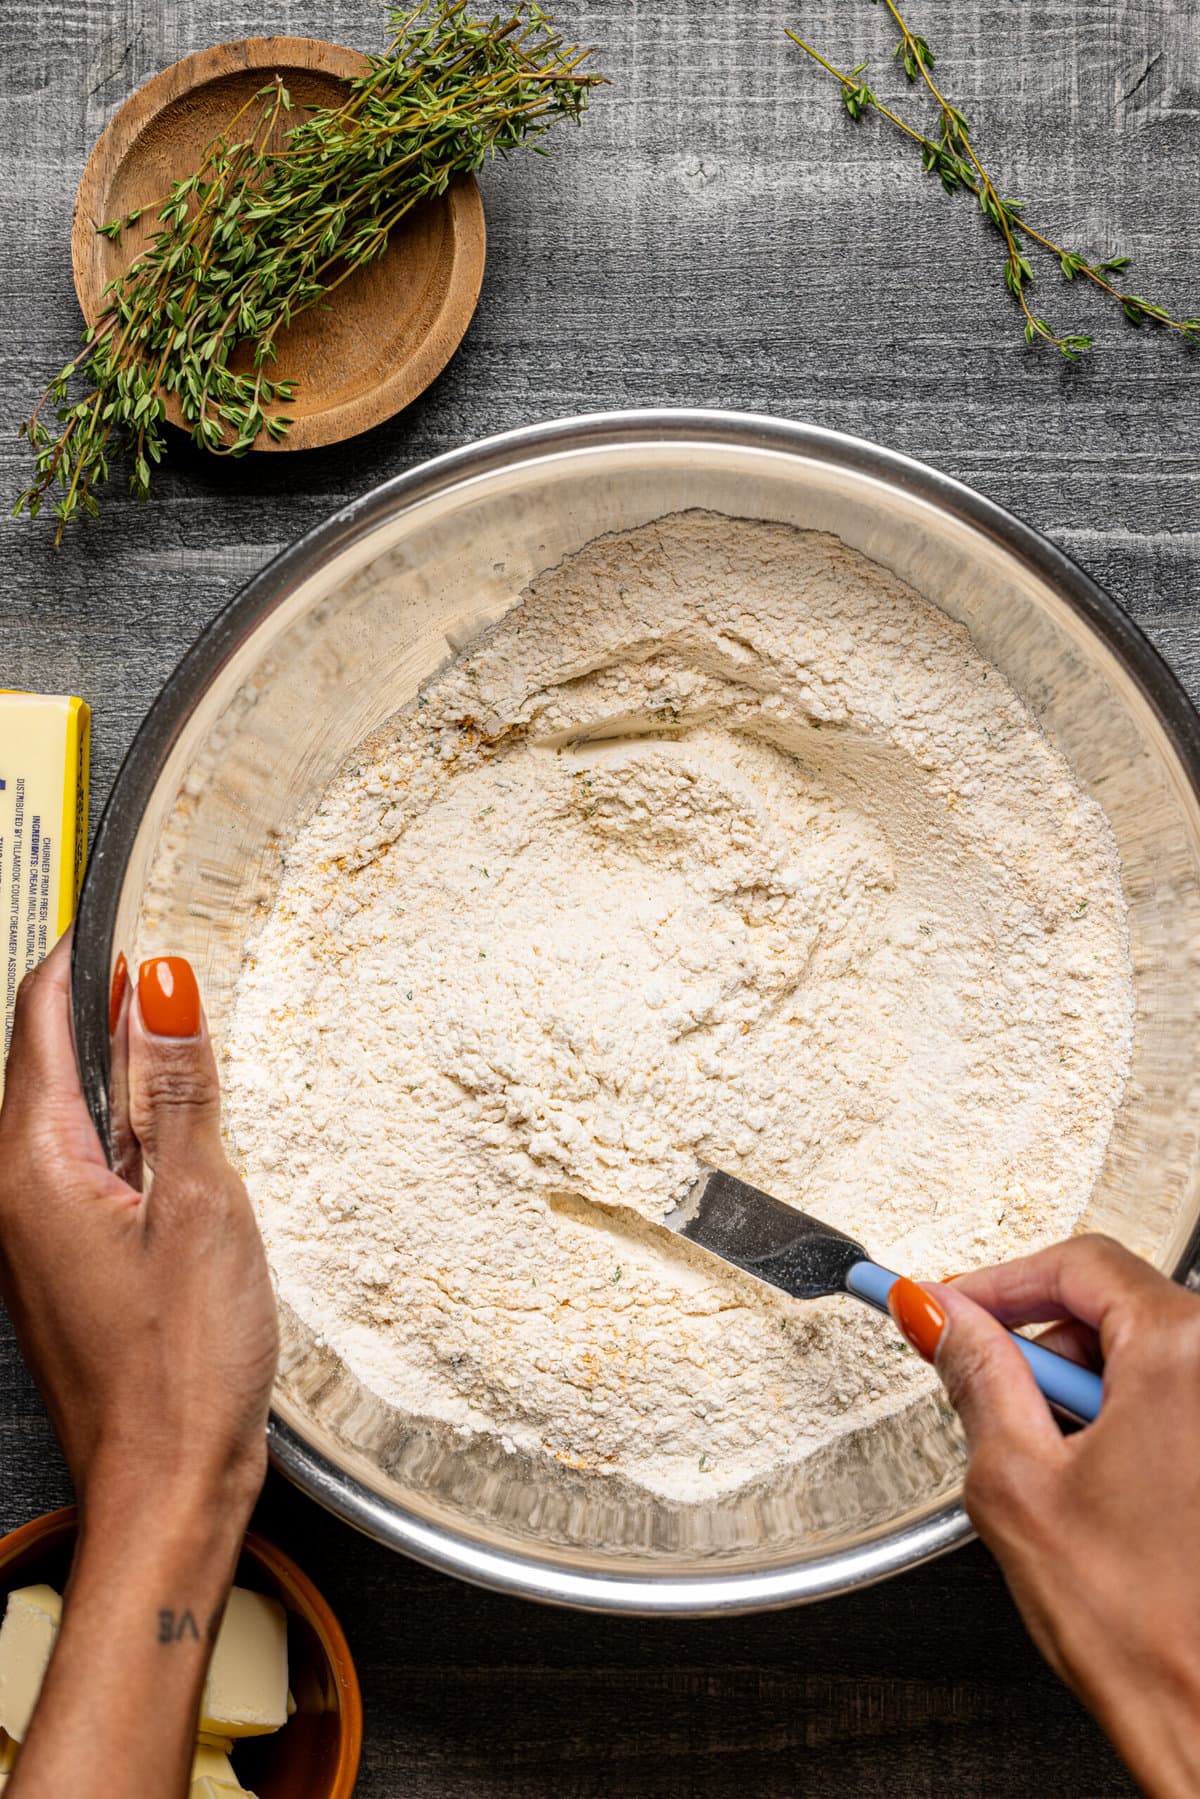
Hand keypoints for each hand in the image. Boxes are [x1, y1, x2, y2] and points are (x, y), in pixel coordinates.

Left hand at [0, 934, 278, 1798]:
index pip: (36, 1026)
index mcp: (35, 1169)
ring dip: (115, 1070)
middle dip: (96, 1008)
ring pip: (66, 1119)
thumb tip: (160, 986)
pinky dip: (125, 1131)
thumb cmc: (183, 1366)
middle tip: (157, 969)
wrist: (167, 1487)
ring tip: (174, 1038)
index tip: (115, 919)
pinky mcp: (67, 1268)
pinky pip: (84, 1168)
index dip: (76, 964)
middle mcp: (17, 1198)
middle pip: (43, 1067)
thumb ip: (179, 1089)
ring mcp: (36, 1237)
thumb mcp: (202, 1203)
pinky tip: (176, 1138)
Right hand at [890, 1240, 1199, 1798]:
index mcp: (1183, 1354)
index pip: (1076, 1264)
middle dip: (1042, 1348)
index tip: (948, 1306)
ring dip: (1087, 1392)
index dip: (998, 1284)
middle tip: (994, 1399)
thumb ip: (975, 1376)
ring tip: (1062, 1472)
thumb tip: (940, 1315)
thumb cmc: (1142, 1629)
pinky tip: (1108, 1488)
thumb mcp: (1017, 1482)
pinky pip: (1178, 1399)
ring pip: (1146, 1356)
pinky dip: (1130, 1421)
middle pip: (1113, 1307)